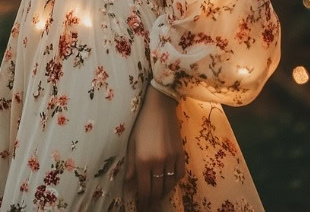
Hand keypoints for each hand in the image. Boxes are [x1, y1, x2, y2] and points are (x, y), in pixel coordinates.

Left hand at [123, 84, 184, 210]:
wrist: (160, 107)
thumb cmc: (142, 123)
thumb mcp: (131, 143)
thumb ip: (130, 165)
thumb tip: (128, 184)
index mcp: (143, 160)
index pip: (144, 189)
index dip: (143, 202)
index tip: (141, 208)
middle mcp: (157, 162)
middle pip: (157, 190)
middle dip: (152, 201)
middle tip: (149, 206)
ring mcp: (171, 158)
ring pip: (168, 185)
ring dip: (163, 194)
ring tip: (158, 197)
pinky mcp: (180, 153)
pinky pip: (179, 175)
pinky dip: (174, 182)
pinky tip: (169, 183)